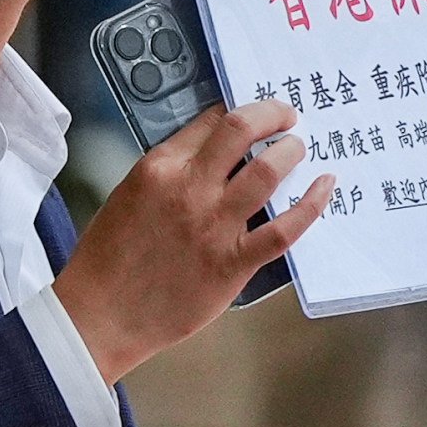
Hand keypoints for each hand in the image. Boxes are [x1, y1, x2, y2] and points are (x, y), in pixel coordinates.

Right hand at [51, 97, 333, 382]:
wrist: (101, 315)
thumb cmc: (109, 261)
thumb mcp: (129, 196)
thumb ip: (169, 174)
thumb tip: (209, 158)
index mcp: (159, 168)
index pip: (210, 121)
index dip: (239, 110)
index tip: (254, 114)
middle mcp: (189, 189)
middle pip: (242, 129)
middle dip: (273, 113)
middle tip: (288, 116)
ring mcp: (213, 226)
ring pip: (269, 171)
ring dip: (292, 152)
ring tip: (298, 149)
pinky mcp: (232, 263)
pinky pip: (284, 229)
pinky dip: (311, 205)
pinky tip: (325, 188)